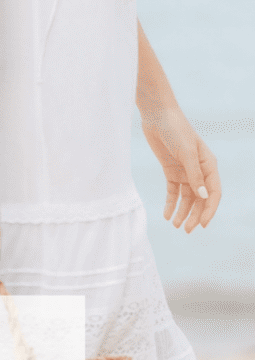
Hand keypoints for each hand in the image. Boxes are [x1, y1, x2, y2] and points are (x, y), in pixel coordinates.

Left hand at [141, 106, 220, 231]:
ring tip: (175, 226)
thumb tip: (203, 196)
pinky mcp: (171, 172)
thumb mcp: (186, 153)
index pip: (213, 192)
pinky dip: (171, 205)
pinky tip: (167, 216)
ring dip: (183, 213)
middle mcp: (199, 170)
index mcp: (209, 165)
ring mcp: (185, 172)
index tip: (202, 224)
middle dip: (195, 215)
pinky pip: (173, 193)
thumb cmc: (176, 130)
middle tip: (187, 230)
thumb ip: (194, 175)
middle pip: (200, 199)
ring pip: (187, 198)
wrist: (157, 117)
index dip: (209, 210)